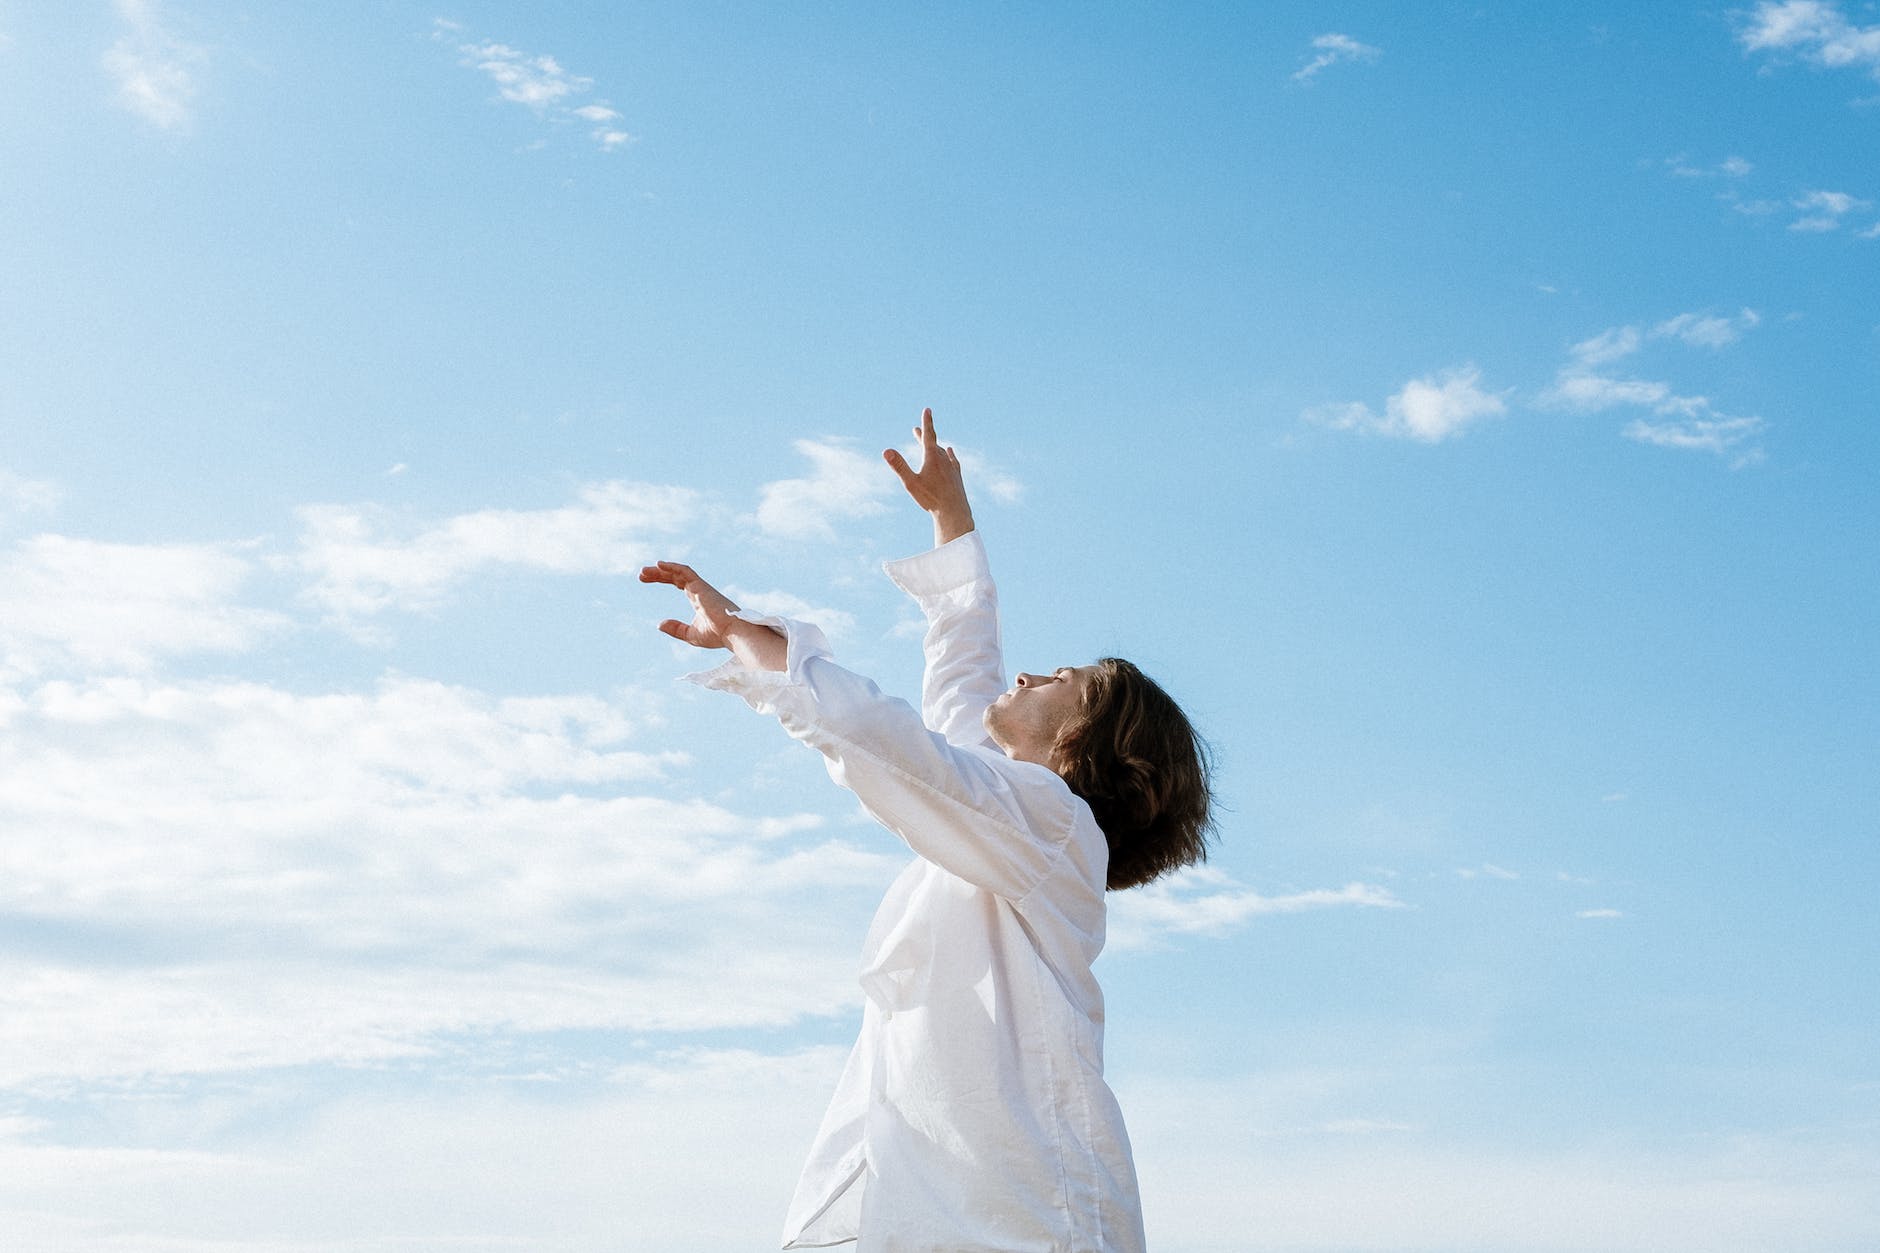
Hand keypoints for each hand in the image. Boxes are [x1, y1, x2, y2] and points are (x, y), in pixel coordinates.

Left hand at [638, 560, 743, 649]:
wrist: (733, 633)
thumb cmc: (718, 635)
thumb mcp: (691, 635)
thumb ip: (676, 628)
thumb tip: (659, 624)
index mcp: (697, 598)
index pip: (677, 582)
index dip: (662, 578)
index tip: (644, 580)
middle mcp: (698, 590)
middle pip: (674, 575)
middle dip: (657, 573)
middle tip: (641, 574)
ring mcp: (700, 587)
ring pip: (677, 572)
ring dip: (660, 570)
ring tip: (643, 572)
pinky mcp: (701, 586)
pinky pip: (685, 571)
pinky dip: (672, 567)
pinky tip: (658, 565)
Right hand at [883, 407, 974, 543]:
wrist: (954, 512)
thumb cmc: (931, 499)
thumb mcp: (911, 483)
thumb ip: (899, 466)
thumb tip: (886, 450)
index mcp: (932, 457)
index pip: (928, 435)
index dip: (927, 422)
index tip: (927, 409)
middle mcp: (943, 459)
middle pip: (933, 443)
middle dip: (924, 436)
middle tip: (916, 429)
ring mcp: (951, 467)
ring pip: (942, 452)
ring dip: (934, 445)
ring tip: (932, 441)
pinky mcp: (957, 475)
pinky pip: (952, 460)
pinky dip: (948, 454)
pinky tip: (949, 452)